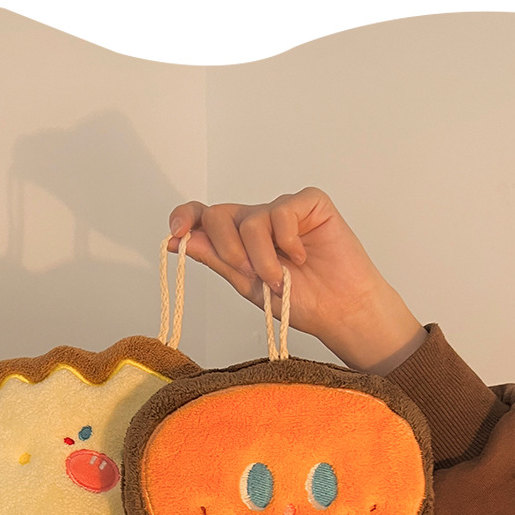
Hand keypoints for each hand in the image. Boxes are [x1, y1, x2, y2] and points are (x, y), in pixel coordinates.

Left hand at [169, 188, 426, 373]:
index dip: (185, 217)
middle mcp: (257, 219)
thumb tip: (174, 240)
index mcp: (238, 238)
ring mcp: (284, 209)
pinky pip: (283, 211)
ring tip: (282, 277)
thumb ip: (216, 258)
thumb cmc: (300, 300)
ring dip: (262, 256)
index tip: (176, 234)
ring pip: (252, 218)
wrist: (340, 311)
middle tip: (248, 272)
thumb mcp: (247, 284)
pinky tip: (302, 256)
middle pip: (219, 214)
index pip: (203, 216)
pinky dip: (287, 240)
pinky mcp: (310, 203)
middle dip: (227, 248)